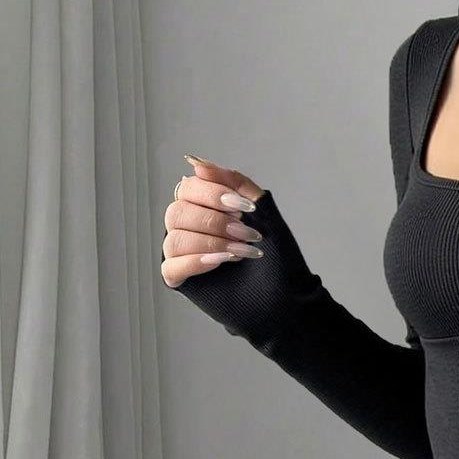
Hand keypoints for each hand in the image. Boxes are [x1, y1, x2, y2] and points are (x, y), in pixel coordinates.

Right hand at [160, 154, 266, 288]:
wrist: (288, 297)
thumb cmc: (277, 256)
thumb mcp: (263, 211)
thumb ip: (234, 182)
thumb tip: (195, 162)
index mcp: (206, 208)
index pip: (189, 187)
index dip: (213, 193)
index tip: (244, 208)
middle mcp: (190, 228)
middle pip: (177, 211)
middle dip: (214, 221)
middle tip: (244, 232)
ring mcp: (184, 253)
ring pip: (174, 237)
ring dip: (211, 242)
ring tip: (241, 252)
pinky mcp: (181, 279)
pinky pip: (171, 264)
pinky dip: (197, 261)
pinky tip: (221, 262)